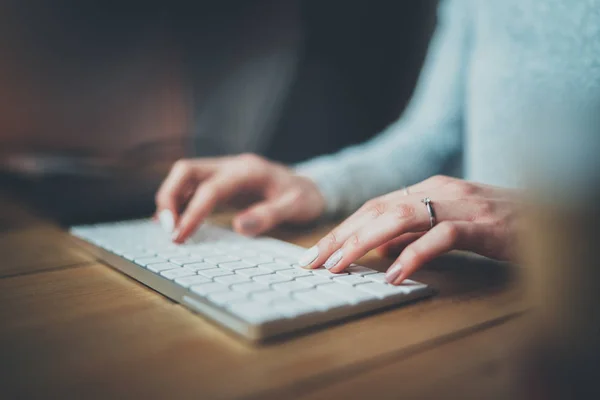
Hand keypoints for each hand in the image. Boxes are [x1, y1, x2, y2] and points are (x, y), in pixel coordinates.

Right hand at [155, 154, 325, 242]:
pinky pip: (192, 188)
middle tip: (167, 229)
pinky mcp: (221, 183)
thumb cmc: (304, 197)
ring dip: (171, 201)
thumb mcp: (296, 207)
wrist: (311, 187)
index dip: (192, 212)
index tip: (179, 236)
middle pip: (186, 170)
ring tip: (169, 230)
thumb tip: (239, 226)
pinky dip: (179, 203)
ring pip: (184, 178)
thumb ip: (269, 215)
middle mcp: (231, 166)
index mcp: (248, 170)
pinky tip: (173, 222)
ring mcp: (224, 172)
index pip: (210, 188)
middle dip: (169, 197)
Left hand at [298, 175, 518, 284]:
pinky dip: (412, 254)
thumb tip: (376, 248)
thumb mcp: (447, 224)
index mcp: (427, 188)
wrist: (550, 214)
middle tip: (312, 262)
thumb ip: (412, 231)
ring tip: (338, 267)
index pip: (372, 207)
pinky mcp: (480, 223)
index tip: (314, 252)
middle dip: (339, 237)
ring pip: (399, 217)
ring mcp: (459, 204)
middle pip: (376, 210)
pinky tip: (393, 274)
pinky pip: (439, 237)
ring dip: (362, 243)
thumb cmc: (496, 223)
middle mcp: (437, 189)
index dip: (340, 229)